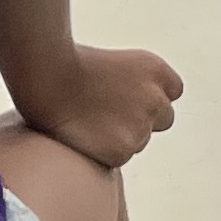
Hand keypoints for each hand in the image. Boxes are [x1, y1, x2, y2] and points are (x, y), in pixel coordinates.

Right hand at [22, 44, 182, 169]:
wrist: (47, 78)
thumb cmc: (68, 64)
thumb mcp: (114, 63)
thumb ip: (132, 83)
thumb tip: (129, 100)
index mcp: (155, 69)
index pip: (172, 91)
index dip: (150, 97)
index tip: (129, 99)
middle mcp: (155, 98)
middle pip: (163, 119)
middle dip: (141, 120)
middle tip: (109, 115)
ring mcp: (142, 126)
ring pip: (140, 141)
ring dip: (122, 137)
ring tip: (89, 123)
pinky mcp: (124, 149)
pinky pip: (121, 157)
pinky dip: (106, 152)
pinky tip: (84, 135)